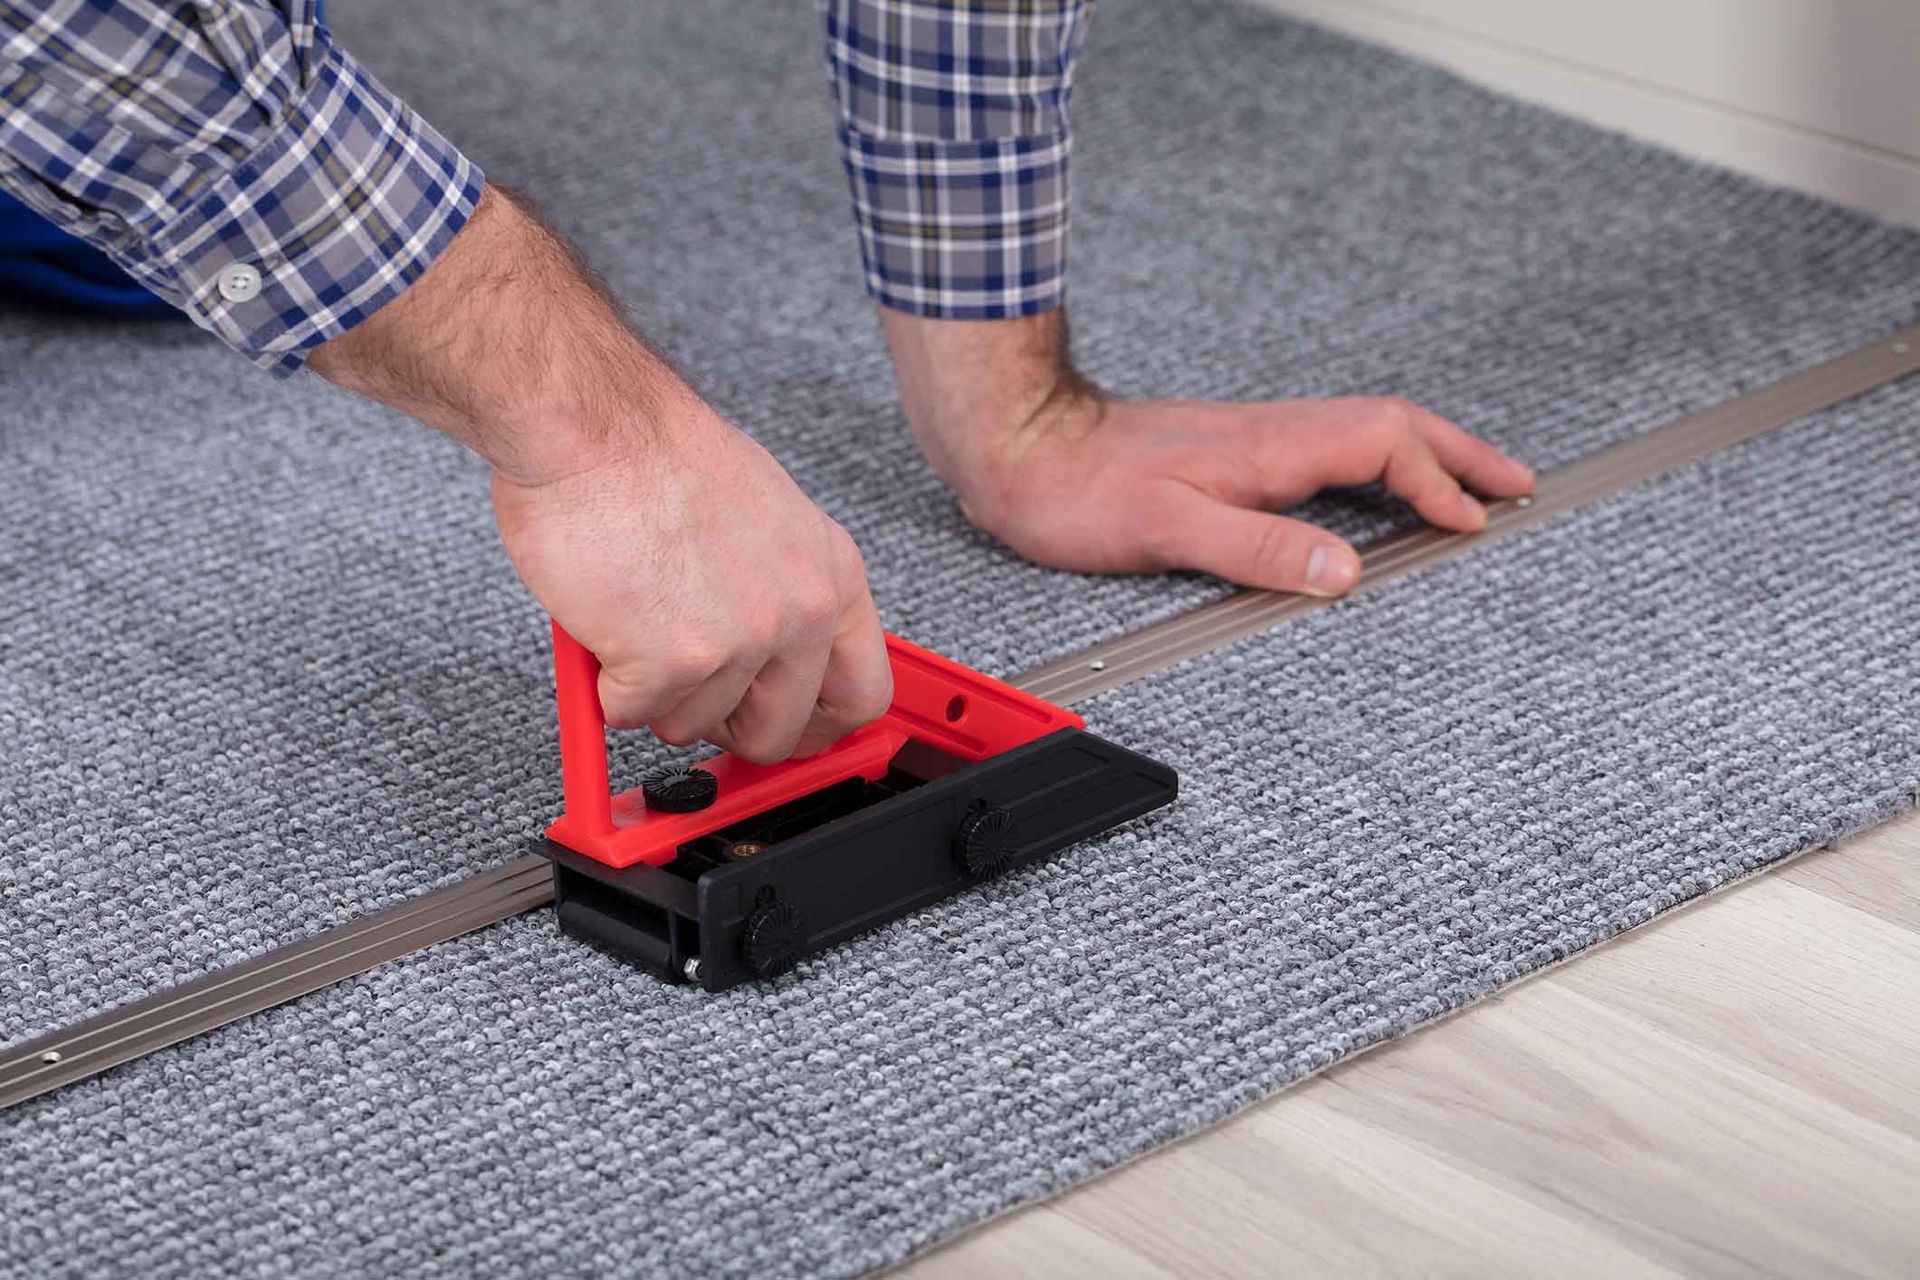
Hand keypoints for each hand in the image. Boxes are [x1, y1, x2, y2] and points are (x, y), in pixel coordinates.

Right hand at [311, 184, 890, 760]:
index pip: (863, 694)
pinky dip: (605, 685)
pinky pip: (634, 715)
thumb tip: (773, 665)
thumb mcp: (769, 520)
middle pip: (779, 731)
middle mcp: (801, 612)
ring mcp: (741, 643)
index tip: (782, 728)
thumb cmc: (656, 459)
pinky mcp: (672, 663)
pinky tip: (603, 625)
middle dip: (722, 725)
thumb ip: (782, 594)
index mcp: (832, 576)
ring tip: (632, 621)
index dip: (815, 725)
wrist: (593, 426)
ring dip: (652, 692)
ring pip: (693, 726)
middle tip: (684, 688)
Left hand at [881, 310, 1534, 595]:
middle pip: (1391, 426)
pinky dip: (1377, 465)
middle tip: (1516, 483)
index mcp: (1270, 447)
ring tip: (1470, 486)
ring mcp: (1252, 440)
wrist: (1018, 445)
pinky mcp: (1230, 453)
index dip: (1440, 481)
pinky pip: (1330, 448)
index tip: (1477, 520)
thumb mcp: (1169, 528)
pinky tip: (1375, 491)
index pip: (1384, 446)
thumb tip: (1347, 572)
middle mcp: (1271, 434)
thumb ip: (1259, 548)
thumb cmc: (1079, 491)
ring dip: (1426, 455)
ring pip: (1364, 433)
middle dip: (1460, 453)